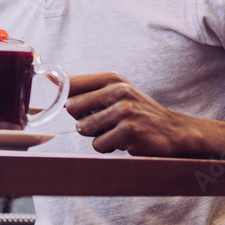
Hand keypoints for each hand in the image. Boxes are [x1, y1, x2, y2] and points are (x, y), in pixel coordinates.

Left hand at [66, 72, 201, 156]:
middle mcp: (118, 90)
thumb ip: (85, 87)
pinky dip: (107, 148)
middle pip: (71, 107)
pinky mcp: (129, 131)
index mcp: (111, 78)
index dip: (64, 97)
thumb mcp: (116, 91)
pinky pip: (98, 145)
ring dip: (96, 135)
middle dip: (82, 120)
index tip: (73, 106)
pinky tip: (123, 141)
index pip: (70, 83)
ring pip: (84, 128)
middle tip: (102, 122)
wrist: (173, 131)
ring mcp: (124, 110)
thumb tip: (50, 77)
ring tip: (114, 132)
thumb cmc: (138, 111)